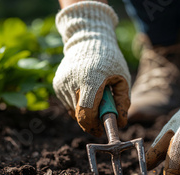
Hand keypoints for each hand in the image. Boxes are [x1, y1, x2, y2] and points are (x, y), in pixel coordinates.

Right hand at [53, 1, 130, 136]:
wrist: (87, 39)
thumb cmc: (109, 59)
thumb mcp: (122, 78)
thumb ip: (123, 102)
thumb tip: (121, 123)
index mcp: (90, 81)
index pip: (86, 113)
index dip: (93, 126)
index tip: (100, 130)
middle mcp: (72, 83)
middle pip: (79, 115)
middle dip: (91, 121)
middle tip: (101, 117)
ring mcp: (62, 84)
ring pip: (74, 111)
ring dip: (86, 110)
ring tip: (95, 94)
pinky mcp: (56, 84)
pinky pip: (68, 103)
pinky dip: (78, 103)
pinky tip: (85, 90)